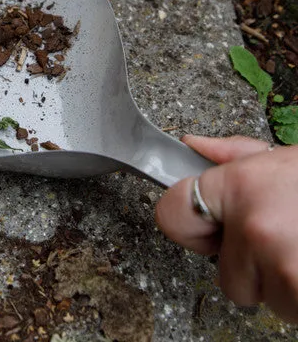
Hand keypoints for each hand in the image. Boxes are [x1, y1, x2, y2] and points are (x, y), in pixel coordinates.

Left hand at [156, 135, 297, 322]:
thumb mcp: (285, 160)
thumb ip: (235, 155)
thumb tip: (193, 145)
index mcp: (240, 186)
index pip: (171, 214)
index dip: (189, 224)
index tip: (207, 227)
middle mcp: (254, 227)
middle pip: (224, 274)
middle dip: (250, 265)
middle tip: (284, 239)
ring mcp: (282, 268)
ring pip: (262, 296)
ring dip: (283, 282)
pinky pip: (289, 312)